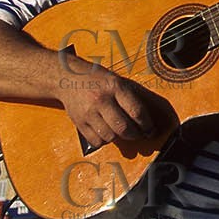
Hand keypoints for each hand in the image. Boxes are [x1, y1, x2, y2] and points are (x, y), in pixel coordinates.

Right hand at [58, 56, 175, 146]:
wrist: (68, 77)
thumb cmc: (96, 79)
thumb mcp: (116, 80)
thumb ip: (129, 98)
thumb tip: (144, 120)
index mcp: (114, 87)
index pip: (136, 111)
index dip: (147, 125)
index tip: (150, 130)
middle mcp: (101, 100)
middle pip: (123, 127)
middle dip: (135, 135)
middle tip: (139, 134)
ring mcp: (88, 112)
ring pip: (110, 136)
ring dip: (119, 138)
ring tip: (122, 132)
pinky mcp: (79, 122)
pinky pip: (96, 140)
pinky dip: (104, 140)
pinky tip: (107, 133)